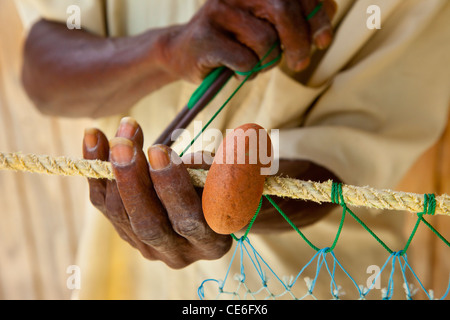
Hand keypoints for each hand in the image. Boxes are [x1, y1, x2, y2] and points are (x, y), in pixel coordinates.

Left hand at [83, 117, 231, 268]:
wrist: (205, 205)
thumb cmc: (221, 187)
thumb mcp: (224, 177)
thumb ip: (207, 170)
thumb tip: (171, 155)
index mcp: (211, 242)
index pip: (189, 220)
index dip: (172, 186)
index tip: (159, 150)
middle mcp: (177, 252)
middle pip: (148, 224)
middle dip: (133, 182)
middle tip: (124, 145)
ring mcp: (146, 246)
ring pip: (121, 214)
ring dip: (114, 169)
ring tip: (121, 133)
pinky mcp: (124, 232)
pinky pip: (103, 203)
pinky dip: (95, 168)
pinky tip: (94, 135)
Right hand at [163, 0, 336, 81]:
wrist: (183, 53)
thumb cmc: (232, 42)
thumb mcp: (264, 26)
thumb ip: (291, 21)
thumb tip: (324, 25)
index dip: (317, 15)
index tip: (322, 40)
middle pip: (283, 9)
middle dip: (299, 42)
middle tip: (299, 63)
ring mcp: (219, 11)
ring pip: (265, 40)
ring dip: (266, 61)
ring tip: (253, 63)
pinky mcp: (205, 37)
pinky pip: (245, 61)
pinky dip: (248, 73)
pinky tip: (236, 70)